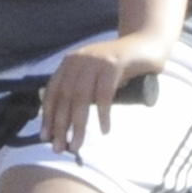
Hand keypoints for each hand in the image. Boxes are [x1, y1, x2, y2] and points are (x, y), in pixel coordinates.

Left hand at [36, 33, 169, 156]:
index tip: (45, 137)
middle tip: (59, 148)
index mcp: (71, 62)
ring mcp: (97, 60)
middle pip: (66, 97)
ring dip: (78, 125)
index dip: (48, 115)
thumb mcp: (93, 75)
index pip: (53, 91)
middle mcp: (80, 59)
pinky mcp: (114, 64)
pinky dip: (102, 114)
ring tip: (76, 145)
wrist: (146, 44)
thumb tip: (62, 126)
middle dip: (61, 125)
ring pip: (82, 98)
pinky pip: (104, 94)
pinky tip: (104, 129)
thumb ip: (80, 90)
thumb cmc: (119, 66)